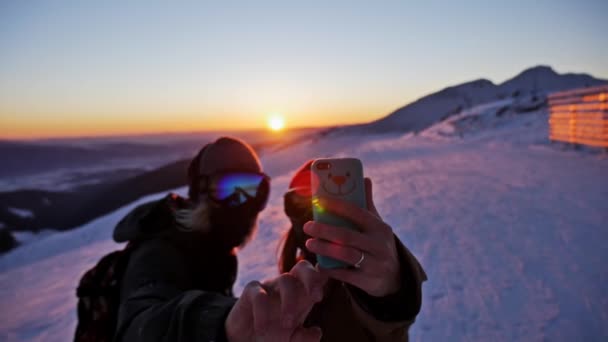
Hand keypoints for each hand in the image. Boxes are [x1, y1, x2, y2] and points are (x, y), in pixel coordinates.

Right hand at [225, 260, 325, 341]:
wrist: (246, 340)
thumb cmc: (273, 336)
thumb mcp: (291, 340)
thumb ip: (305, 338)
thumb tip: (316, 332)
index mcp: (302, 294)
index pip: (316, 276)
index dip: (323, 277)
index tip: (322, 296)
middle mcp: (288, 286)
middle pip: (303, 267)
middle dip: (313, 278)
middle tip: (317, 298)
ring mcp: (270, 286)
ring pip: (285, 280)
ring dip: (290, 302)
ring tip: (287, 326)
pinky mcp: (251, 291)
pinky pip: (259, 293)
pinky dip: (262, 312)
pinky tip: (261, 329)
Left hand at [303, 178, 400, 296]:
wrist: (394, 278)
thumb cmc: (378, 244)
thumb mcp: (377, 225)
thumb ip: (367, 205)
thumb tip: (365, 178)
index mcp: (379, 227)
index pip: (357, 212)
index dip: (337, 206)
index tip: (319, 201)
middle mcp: (379, 245)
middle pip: (347, 235)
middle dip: (325, 230)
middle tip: (307, 226)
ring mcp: (375, 264)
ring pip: (345, 255)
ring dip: (324, 248)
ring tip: (309, 243)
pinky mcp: (368, 281)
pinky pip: (346, 275)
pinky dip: (330, 269)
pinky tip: (319, 264)